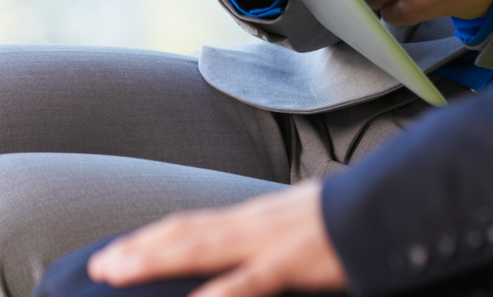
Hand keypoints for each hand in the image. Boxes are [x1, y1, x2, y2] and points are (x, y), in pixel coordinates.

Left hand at [87, 182, 344, 295]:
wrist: (394, 204)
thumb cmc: (356, 221)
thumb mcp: (308, 224)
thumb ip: (275, 238)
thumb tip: (251, 255)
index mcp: (259, 215)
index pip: (196, 223)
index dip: (155, 237)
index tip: (119, 250)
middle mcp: (256, 221)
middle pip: (186, 232)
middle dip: (139, 249)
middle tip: (98, 266)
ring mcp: (271, 239)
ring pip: (201, 247)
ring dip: (153, 259)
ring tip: (116, 274)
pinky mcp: (292, 262)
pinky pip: (246, 282)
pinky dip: (215, 295)